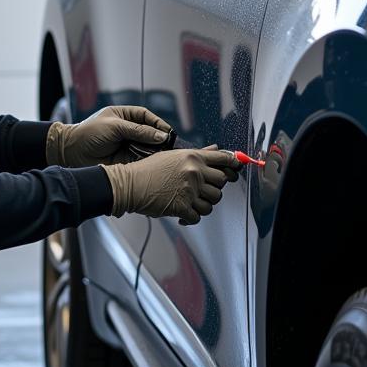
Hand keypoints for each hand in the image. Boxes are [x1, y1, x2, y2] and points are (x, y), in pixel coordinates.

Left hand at [46, 105, 172, 167]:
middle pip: (149, 132)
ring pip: (147, 146)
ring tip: (165, 154)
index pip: (145, 116)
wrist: (72, 152)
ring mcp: (127, 144)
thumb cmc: (89, 134)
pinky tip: (156, 162)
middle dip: (159, 138)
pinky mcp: (126, 159)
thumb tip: (161, 136)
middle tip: (170, 145)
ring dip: (156, 150)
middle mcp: (127, 130)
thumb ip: (138, 131)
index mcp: (123, 116)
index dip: (157, 123)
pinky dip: (149, 160)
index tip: (167, 131)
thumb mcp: (115, 127)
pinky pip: (141, 159)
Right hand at [103, 146, 237, 224]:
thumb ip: (198, 154)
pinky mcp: (183, 207)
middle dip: (215, 188)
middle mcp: (194, 173)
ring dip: (204, 204)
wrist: (130, 185)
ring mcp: (189, 191)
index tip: (236, 169)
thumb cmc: (149, 170)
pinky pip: (199, 216)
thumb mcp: (173, 156)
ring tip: (192, 202)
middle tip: (203, 190)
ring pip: (213, 202)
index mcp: (192, 158)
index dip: (233, 164)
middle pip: (222, 183)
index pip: (223, 159)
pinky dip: (192, 217)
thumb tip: (216, 149)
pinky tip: (183, 213)